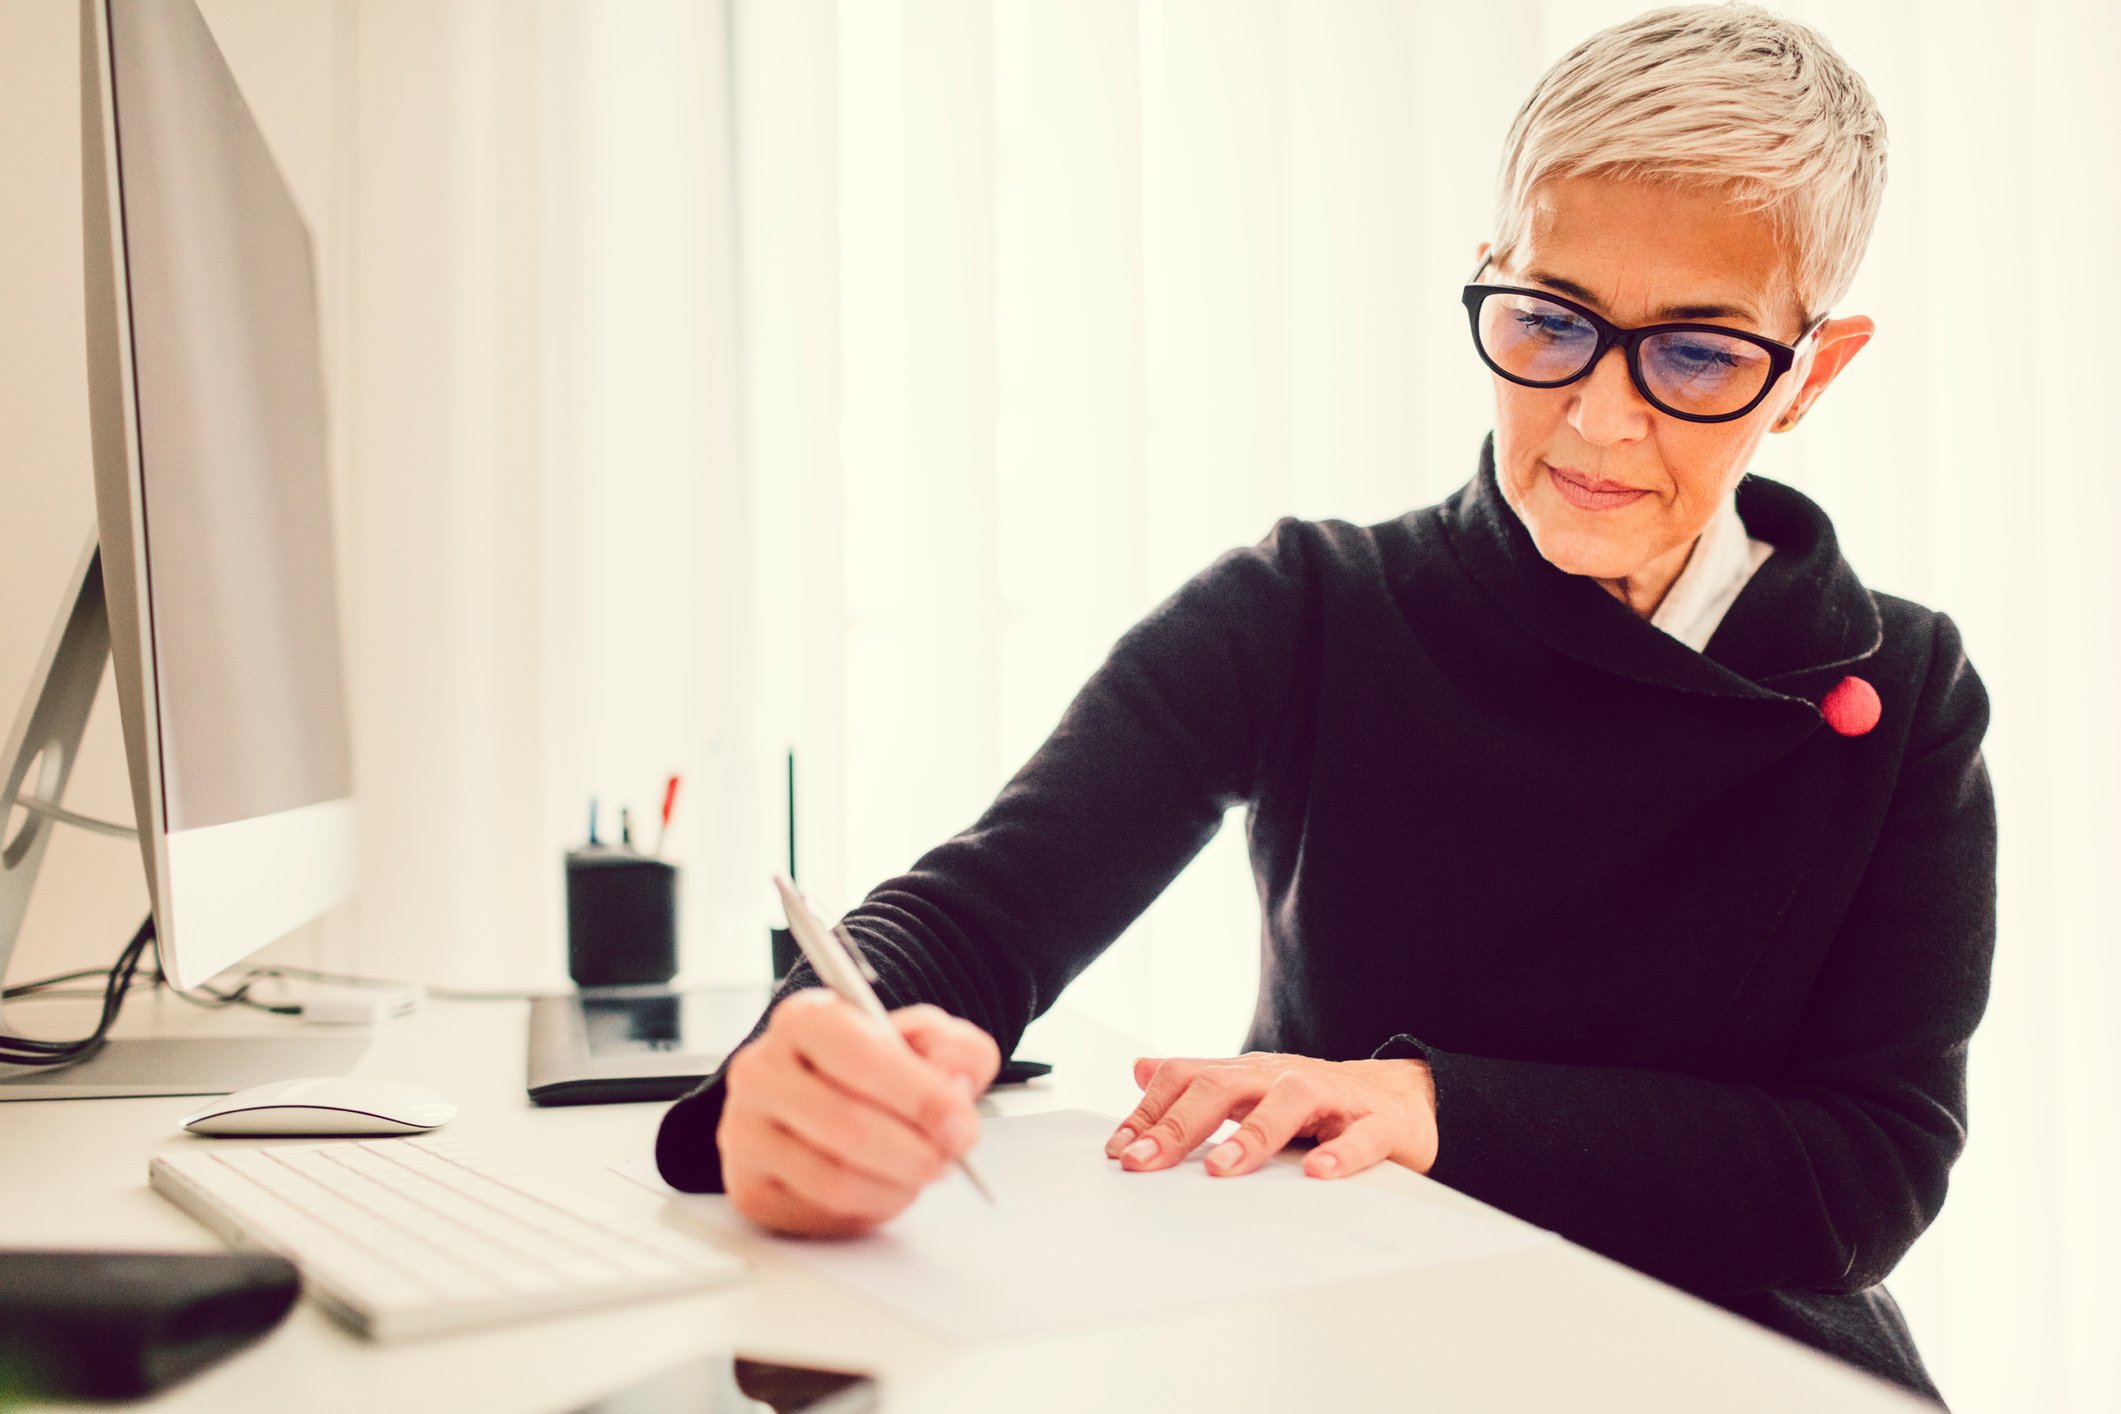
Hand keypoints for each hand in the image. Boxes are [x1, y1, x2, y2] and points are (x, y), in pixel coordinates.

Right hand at [718, 990, 1001, 1237]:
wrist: (822, 1093)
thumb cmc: (873, 1065)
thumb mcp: (925, 1039)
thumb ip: (954, 1050)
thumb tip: (951, 1084)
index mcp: (805, 1019)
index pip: (863, 1059)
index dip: (921, 1098)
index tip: (959, 1124)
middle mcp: (761, 1072)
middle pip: (848, 1126)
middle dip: (915, 1152)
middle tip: (948, 1159)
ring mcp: (746, 1132)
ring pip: (835, 1181)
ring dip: (896, 1187)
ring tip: (918, 1172)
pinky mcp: (749, 1187)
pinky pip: (820, 1214)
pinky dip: (868, 1210)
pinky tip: (882, 1186)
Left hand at [1103, 1052, 1437, 1179]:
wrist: (1403, 1099)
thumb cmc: (1317, 1102)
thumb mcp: (1253, 1088)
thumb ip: (1199, 1082)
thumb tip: (1140, 1069)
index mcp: (1251, 1074)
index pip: (1189, 1078)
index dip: (1150, 1111)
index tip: (1120, 1151)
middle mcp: (1284, 1077)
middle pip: (1225, 1086)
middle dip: (1179, 1125)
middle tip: (1144, 1163)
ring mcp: (1333, 1096)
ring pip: (1289, 1102)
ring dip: (1252, 1135)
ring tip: (1222, 1168)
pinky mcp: (1380, 1124)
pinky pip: (1361, 1136)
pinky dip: (1340, 1154)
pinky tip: (1318, 1174)